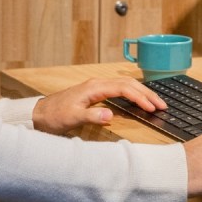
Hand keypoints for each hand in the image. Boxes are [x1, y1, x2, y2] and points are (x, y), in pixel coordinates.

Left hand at [32, 77, 165, 134]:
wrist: (39, 114)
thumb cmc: (54, 116)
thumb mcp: (72, 118)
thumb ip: (92, 116)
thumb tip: (111, 114)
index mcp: (95, 87)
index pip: (124, 89)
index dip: (140, 98)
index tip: (152, 108)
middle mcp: (98, 83)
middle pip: (129, 84)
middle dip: (147, 93)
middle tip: (163, 105)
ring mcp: (97, 87)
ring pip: (126, 85)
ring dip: (142, 93)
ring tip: (156, 103)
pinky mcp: (96, 92)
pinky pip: (120, 89)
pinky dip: (133, 94)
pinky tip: (139, 100)